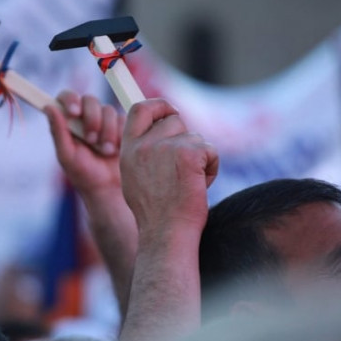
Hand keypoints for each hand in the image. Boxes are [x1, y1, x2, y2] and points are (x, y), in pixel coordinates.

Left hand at [44, 91, 124, 197]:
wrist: (109, 188)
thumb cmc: (83, 174)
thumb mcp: (66, 155)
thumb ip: (58, 131)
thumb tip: (48, 107)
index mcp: (69, 121)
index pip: (66, 97)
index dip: (71, 99)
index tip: (74, 112)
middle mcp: (86, 117)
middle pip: (90, 100)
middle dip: (92, 118)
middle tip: (91, 139)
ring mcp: (105, 121)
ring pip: (108, 110)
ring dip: (107, 130)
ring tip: (105, 151)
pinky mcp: (121, 126)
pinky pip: (123, 119)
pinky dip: (119, 134)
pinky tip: (116, 149)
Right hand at [120, 99, 218, 237]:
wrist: (167, 234)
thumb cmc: (156, 213)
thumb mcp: (135, 179)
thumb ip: (143, 153)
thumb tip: (159, 132)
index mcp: (128, 151)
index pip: (139, 109)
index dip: (158, 106)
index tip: (170, 111)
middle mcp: (144, 145)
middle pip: (174, 121)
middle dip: (185, 140)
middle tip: (182, 169)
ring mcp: (165, 148)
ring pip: (194, 137)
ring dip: (199, 156)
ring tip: (188, 183)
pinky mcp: (189, 154)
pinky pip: (210, 149)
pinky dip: (211, 167)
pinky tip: (199, 186)